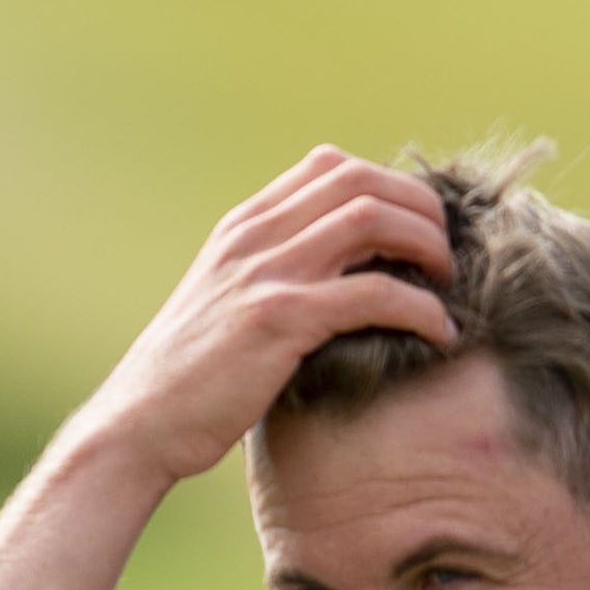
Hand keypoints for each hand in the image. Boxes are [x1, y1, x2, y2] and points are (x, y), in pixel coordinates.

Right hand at [74, 147, 456, 488]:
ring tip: (449, 286)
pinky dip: (420, 308)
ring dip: (426, 246)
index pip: (329, 165)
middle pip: (360, 179)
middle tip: (446, 255)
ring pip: (371, 219)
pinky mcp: (280, 320)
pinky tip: (440, 333)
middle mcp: (255, 236)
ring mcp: (266, 273)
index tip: (415, 232)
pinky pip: (372, 293)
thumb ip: (272, 283)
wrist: (139, 423)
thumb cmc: (189, 383)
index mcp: (243, 226)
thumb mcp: (226, 310)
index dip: (387, 187)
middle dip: (419, 208)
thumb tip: (335, 290)